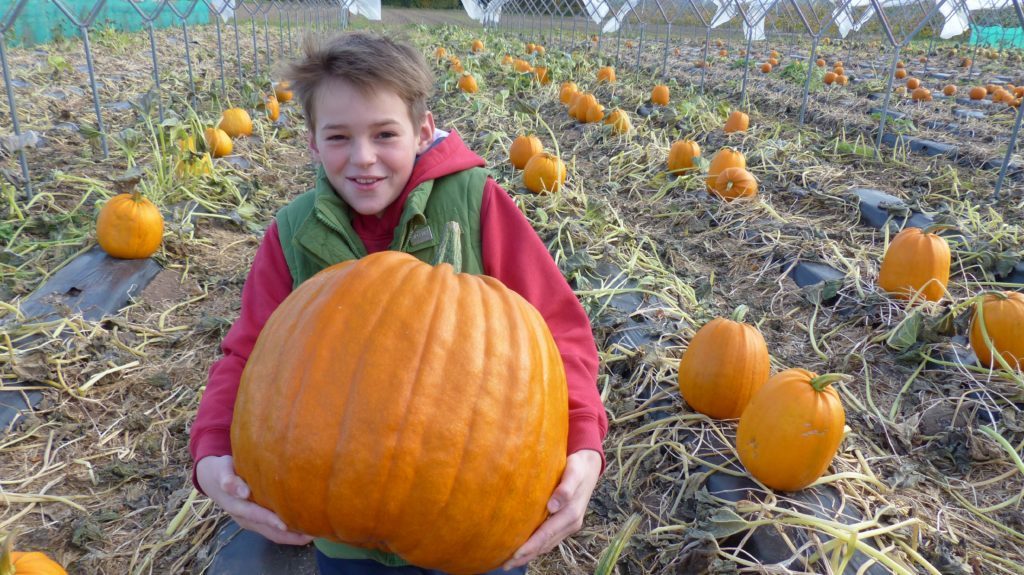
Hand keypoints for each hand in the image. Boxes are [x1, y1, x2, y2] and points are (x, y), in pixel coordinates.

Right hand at [196, 455, 313, 545]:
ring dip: (289, 537)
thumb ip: (229, 480)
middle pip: (266, 529)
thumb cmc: (221, 471)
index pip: (254, 514)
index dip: (269, 519)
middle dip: (287, 534)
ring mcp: (250, 521)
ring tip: (310, 535)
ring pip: (271, 533)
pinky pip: (271, 531)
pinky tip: (302, 530)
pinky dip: (286, 533)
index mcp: (235, 505)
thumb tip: (243, 492)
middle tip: (308, 534)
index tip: (284, 524)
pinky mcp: (255, 520)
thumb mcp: (221, 471)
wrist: (212, 479)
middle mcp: (243, 517)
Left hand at [502, 449, 602, 569]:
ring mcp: (569, 525)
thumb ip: (566, 488)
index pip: (546, 534)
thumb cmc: (578, 466)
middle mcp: (571, 523)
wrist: (589, 466)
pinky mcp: (565, 523)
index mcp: (571, 514)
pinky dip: (537, 547)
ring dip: (530, 554)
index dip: (530, 546)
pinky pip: (550, 539)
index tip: (513, 554)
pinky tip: (525, 549)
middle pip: (545, 544)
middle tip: (504, 565)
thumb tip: (552, 506)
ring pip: (547, 544)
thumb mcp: (574, 472)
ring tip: (510, 562)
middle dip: (526, 555)